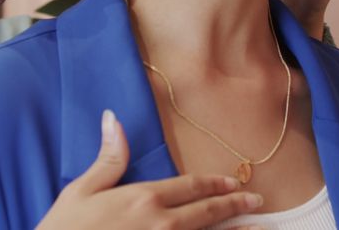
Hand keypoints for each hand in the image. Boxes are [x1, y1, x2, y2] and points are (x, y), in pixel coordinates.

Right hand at [38, 110, 263, 229]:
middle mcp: (162, 224)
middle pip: (208, 212)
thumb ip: (108, 159)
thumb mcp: (81, 191)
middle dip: (235, 205)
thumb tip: (113, 119)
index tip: (235, 182)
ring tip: (257, 228)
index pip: (190, 187)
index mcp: (143, 198)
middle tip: (258, 201)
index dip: (215, 184)